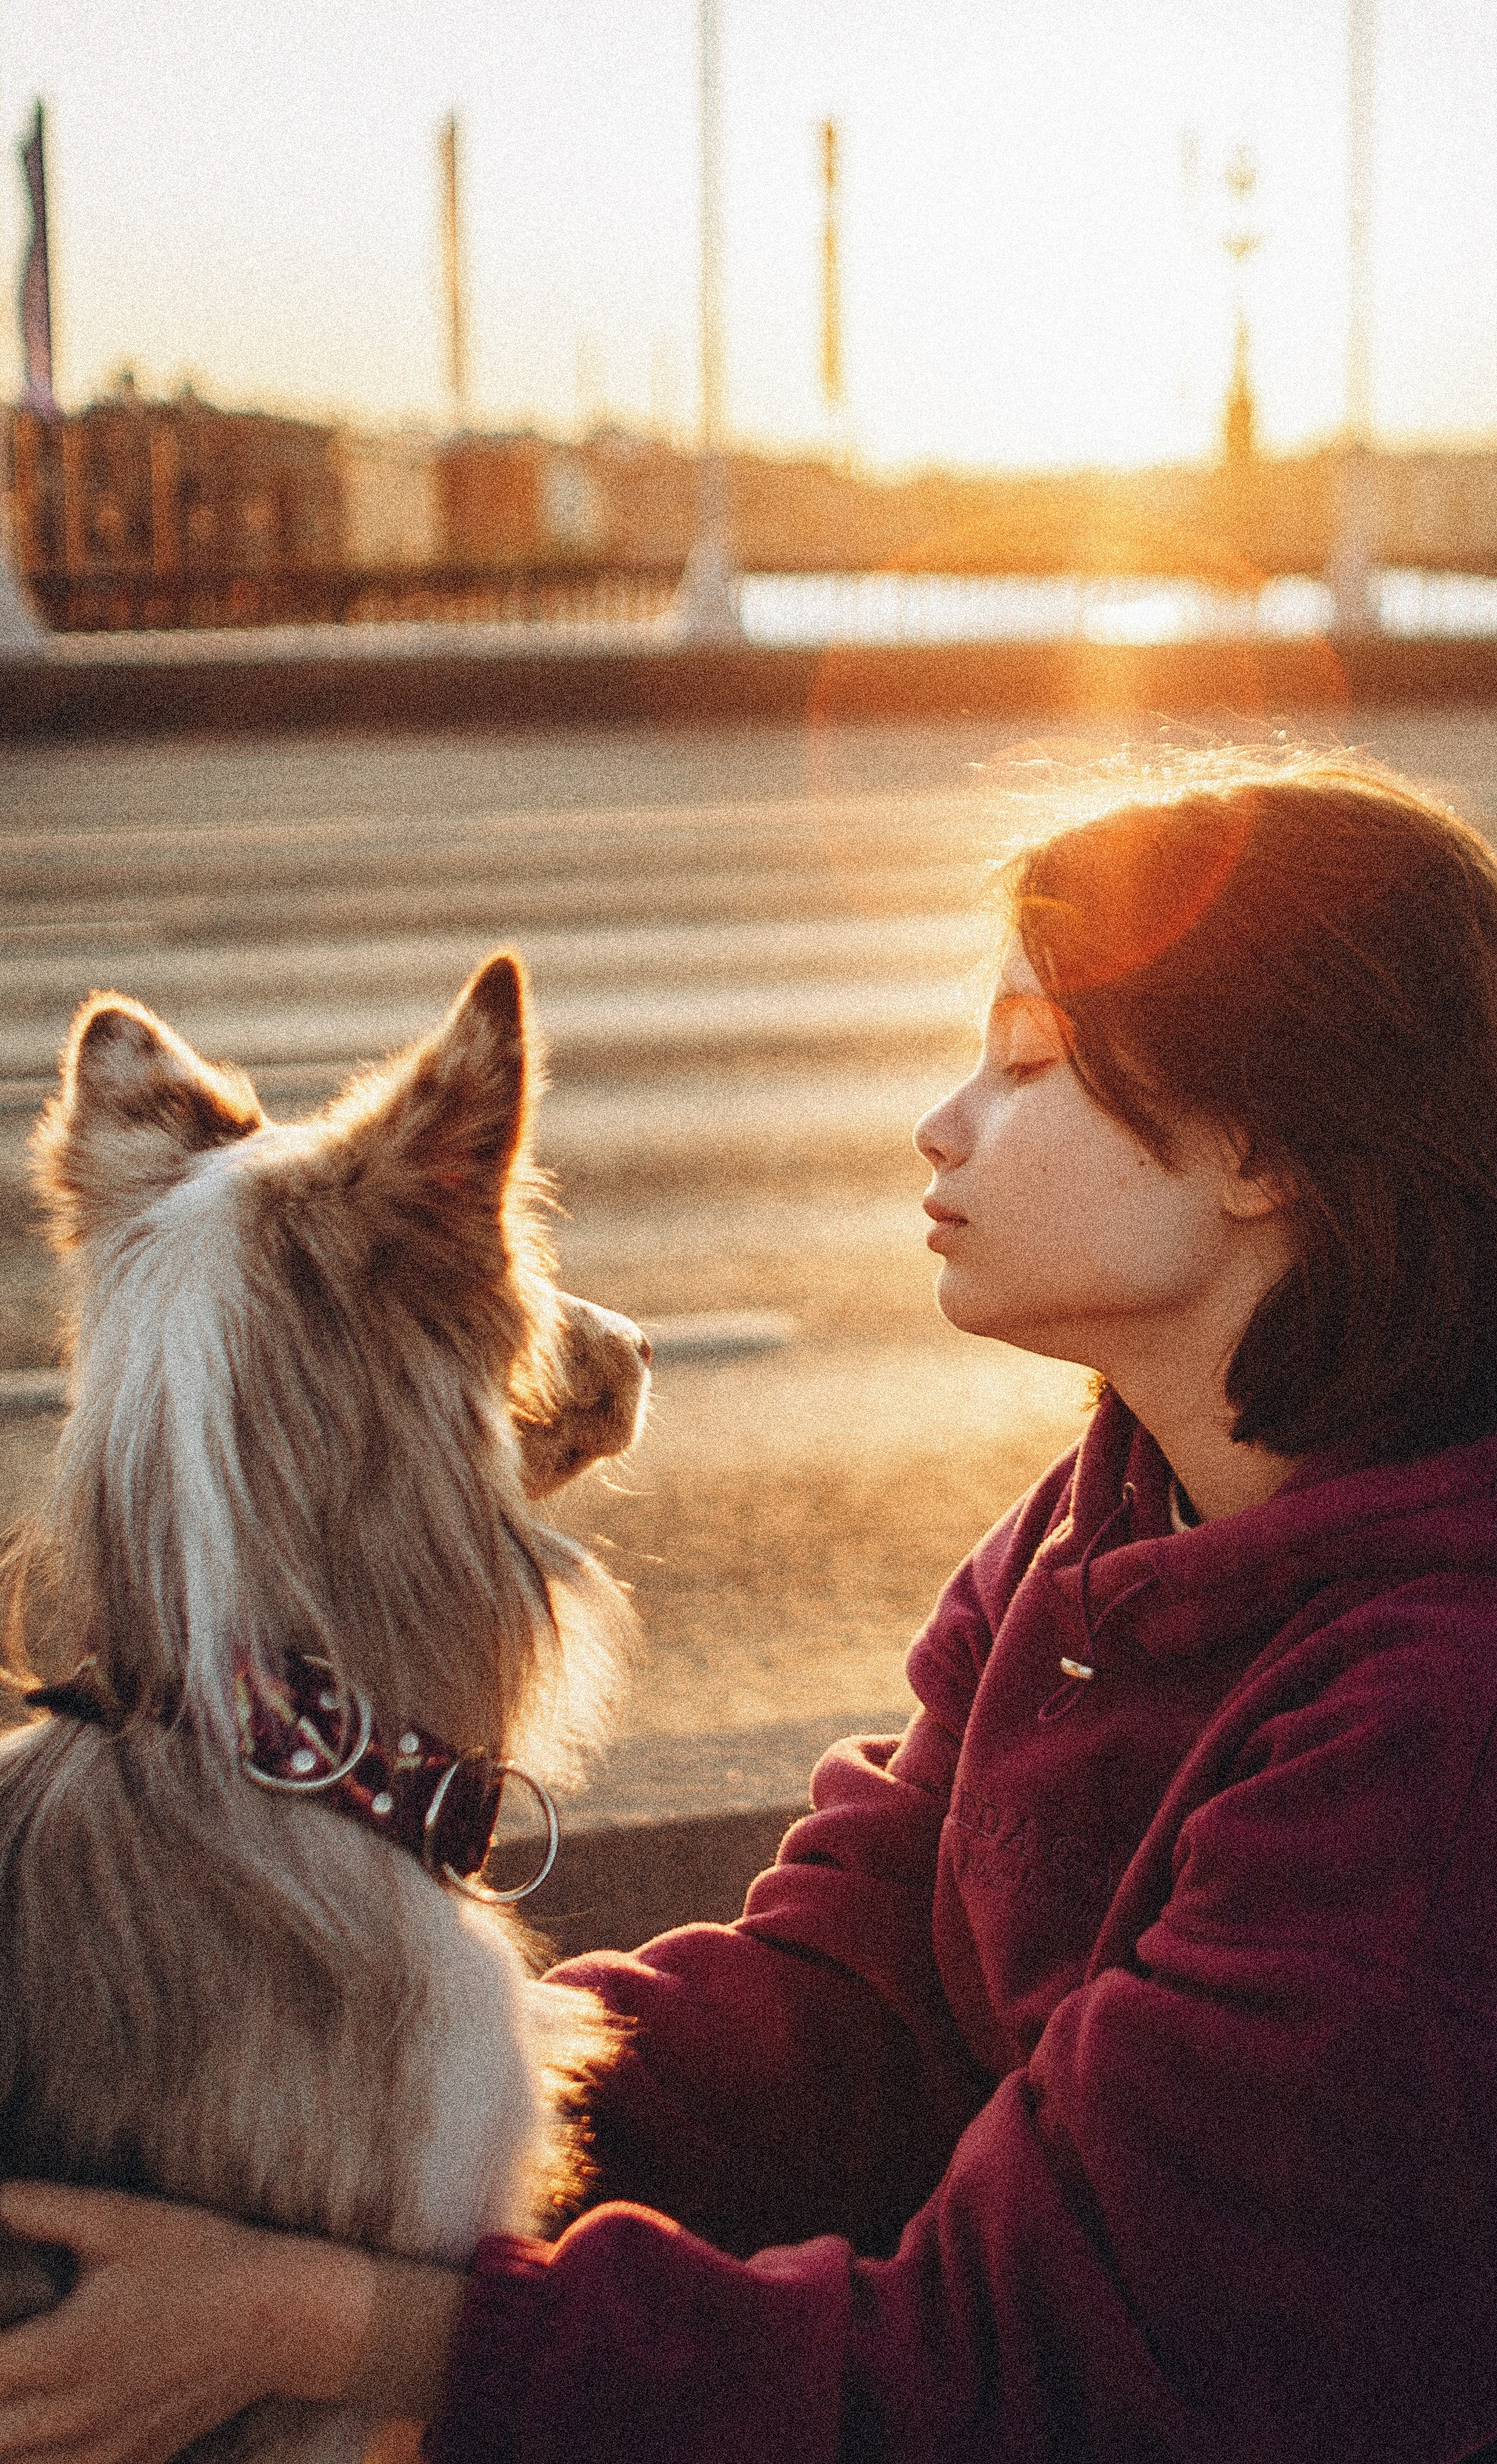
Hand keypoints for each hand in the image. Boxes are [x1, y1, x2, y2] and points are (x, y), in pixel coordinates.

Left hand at [0, 2182, 375, 2463]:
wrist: (283, 2316)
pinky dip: (39, 2456)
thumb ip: (39, 2209)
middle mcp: (75, 2415)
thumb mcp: (118, 2218)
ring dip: (6, 2432)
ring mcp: (104, 2450)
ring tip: (16, 2390)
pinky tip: (40, 2425)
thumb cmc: (200, 2257)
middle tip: (5, 2354)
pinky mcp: (131, 2462)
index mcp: (63, 2352)